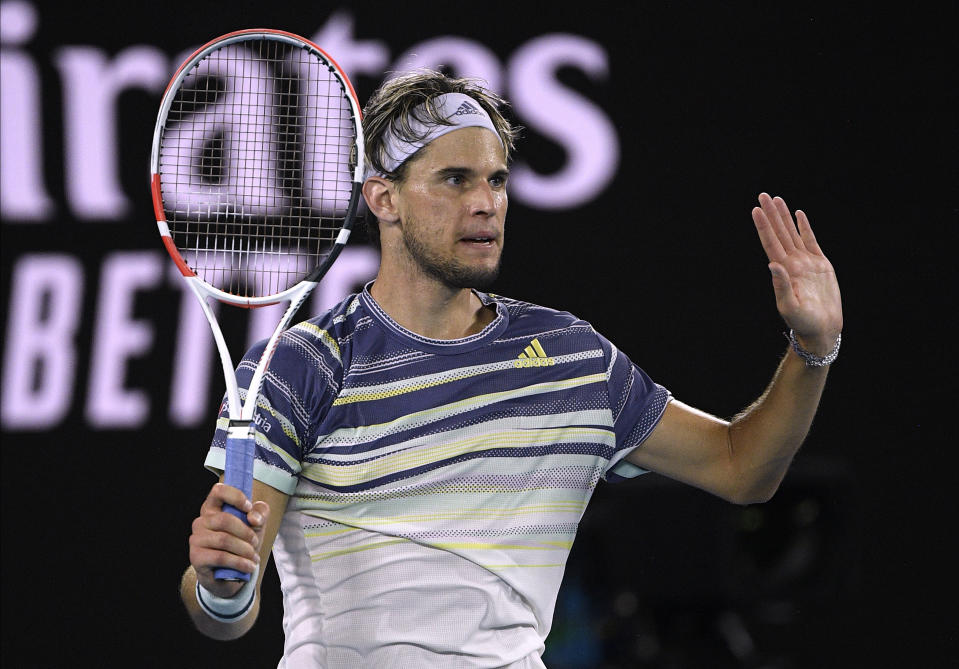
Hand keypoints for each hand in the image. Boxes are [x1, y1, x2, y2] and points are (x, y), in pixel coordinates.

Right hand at [189, 483, 269, 597]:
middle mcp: (201, 521)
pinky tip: (249, 566)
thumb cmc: (242, 542)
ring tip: (254, 557)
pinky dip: (240, 562)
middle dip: (246, 532)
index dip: (235, 496)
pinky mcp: (196, 558)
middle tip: (255, 542)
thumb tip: (253, 518)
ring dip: (245, 550)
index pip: (218, 491)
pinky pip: (221, 557)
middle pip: (225, 519)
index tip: (248, 507)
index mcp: (213, 508)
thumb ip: (260, 513)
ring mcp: (196, 540)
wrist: (230, 573)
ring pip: (224, 540)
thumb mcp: (256, 525)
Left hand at [752, 193, 842, 354]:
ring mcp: (805, 262)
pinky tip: (798, 214)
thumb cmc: (803, 323)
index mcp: (782, 271)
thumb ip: (781, 287)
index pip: (770, 243)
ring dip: (784, 216)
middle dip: (771, 214)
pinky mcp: (820, 264)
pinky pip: (811, 240)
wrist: (822, 329)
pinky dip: (804, 227)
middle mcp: (792, 263)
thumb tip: (773, 265)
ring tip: (777, 199)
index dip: (763, 226)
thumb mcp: (789, 307)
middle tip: (763, 195)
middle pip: (779, 233)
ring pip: (792, 233)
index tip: (756, 210)